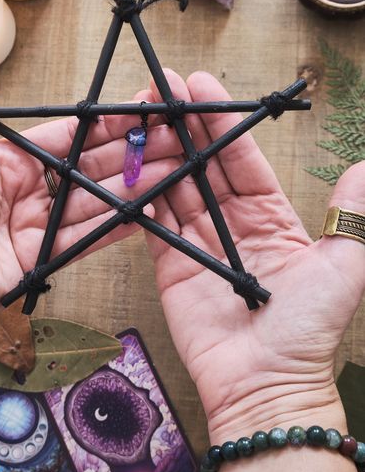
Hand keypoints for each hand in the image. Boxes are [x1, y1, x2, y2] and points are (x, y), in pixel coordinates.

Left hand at [0, 37, 181, 409]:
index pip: (62, 137)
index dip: (102, 126)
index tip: (137, 112)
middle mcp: (19, 192)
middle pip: (84, 168)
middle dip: (128, 154)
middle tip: (171, 141)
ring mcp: (29, 228)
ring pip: (89, 203)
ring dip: (129, 188)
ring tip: (171, 173)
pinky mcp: (35, 261)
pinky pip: (80, 241)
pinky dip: (112, 229)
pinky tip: (143, 214)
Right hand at [144, 69, 364, 442]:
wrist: (266, 385)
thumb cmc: (307, 329)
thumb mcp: (342, 266)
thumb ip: (350, 216)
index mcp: (270, 216)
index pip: (241, 158)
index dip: (221, 121)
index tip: (200, 86)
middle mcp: (231, 223)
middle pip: (203, 164)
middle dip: (182, 124)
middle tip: (159, 87)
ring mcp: (198, 243)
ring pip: (174, 186)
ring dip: (157, 151)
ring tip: (138, 117)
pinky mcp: (171, 264)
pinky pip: (153, 223)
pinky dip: (141, 196)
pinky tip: (129, 165)